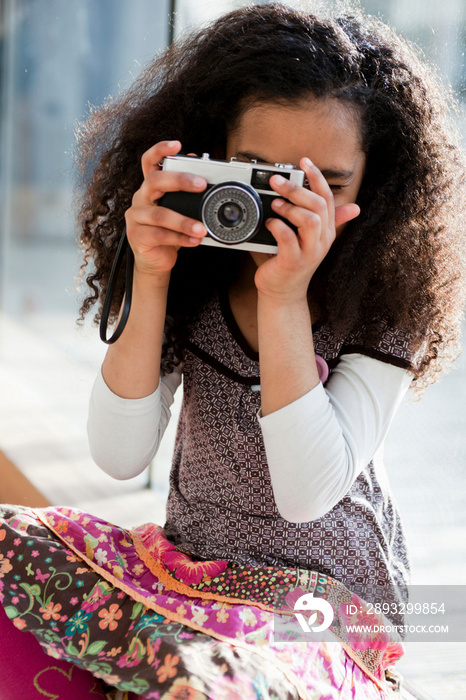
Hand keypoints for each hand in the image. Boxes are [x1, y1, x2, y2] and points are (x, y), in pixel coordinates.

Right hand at [124, 141, 206, 280]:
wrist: (155, 260)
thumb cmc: (167, 231)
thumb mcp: (178, 209)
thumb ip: (184, 190)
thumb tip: (196, 163)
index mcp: (150, 188)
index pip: (149, 162)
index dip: (160, 150)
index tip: (177, 144)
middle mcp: (140, 199)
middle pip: (154, 182)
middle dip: (179, 180)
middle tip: (201, 184)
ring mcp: (136, 218)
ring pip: (159, 215)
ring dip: (184, 221)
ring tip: (202, 228)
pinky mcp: (137, 237)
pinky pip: (160, 236)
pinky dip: (180, 238)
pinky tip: (194, 241)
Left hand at [253, 157, 359, 301]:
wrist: (282, 292)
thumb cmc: (290, 261)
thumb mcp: (308, 238)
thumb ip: (322, 219)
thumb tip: (353, 208)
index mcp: (326, 230)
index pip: (328, 197)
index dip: (317, 177)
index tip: (304, 161)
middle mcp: (322, 240)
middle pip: (319, 205)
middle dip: (298, 189)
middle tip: (276, 180)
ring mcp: (309, 252)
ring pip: (310, 220)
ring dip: (290, 208)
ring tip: (274, 205)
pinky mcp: (293, 262)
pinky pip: (288, 239)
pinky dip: (277, 227)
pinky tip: (269, 224)